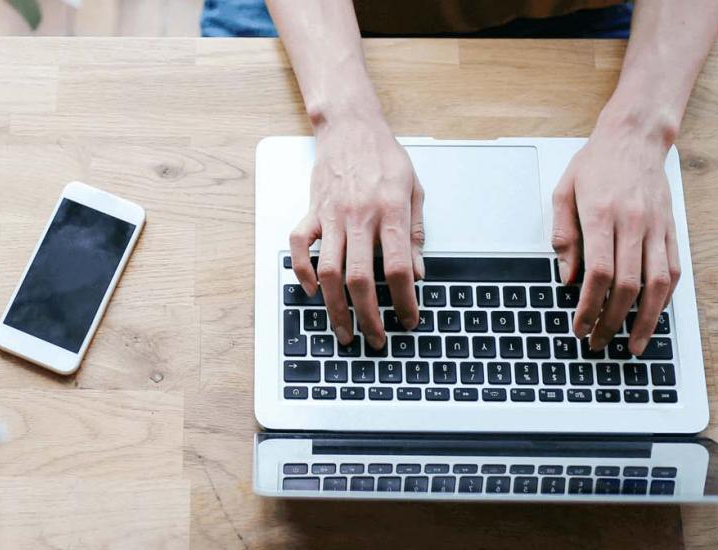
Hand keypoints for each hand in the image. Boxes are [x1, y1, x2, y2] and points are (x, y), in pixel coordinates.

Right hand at [289, 115, 424, 349]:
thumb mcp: (414, 190)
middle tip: (375, 339)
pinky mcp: (311, 211)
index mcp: (390, 211)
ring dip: (335, 307)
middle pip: (359, 278)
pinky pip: (299, 247)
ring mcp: (331, 215)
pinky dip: (303, 272)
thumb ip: (414, 233)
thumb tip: (418, 273)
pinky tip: (313, 290)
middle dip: (368, 316)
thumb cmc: (384, 156)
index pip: (397, 267)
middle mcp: (359, 216)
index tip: (409, 319)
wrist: (350, 126)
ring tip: (344, 331)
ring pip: (329, 271)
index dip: (404, 299)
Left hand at [551, 127, 680, 355]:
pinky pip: (674, 270)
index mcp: (602, 214)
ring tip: (635, 344)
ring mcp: (656, 227)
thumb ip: (563, 235)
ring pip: (658, 284)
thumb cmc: (597, 163)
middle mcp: (633, 223)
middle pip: (628, 285)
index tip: (580, 326)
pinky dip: (664, 298)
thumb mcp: (564, 192)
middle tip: (598, 342)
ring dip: (646, 320)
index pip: (598, 272)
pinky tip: (653, 315)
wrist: (635, 136)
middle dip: (612, 321)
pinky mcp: (671, 229)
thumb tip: (567, 278)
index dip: (589, 306)